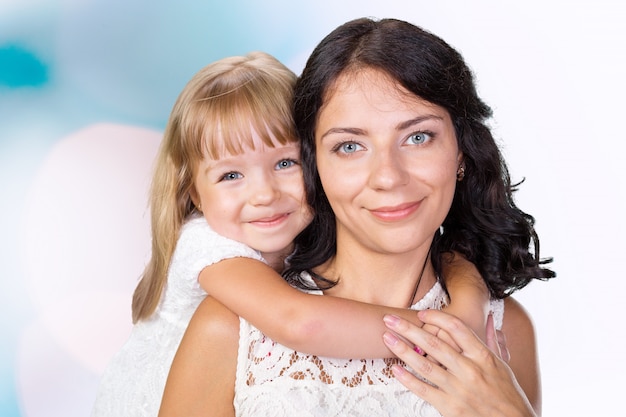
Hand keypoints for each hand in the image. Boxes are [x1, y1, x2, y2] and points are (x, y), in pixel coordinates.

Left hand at [382, 310, 535, 416]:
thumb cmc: (508, 395)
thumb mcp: (503, 365)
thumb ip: (492, 340)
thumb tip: (487, 318)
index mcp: (483, 356)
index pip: (456, 328)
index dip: (436, 317)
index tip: (420, 314)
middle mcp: (469, 370)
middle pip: (434, 344)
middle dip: (409, 329)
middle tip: (389, 319)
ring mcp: (458, 389)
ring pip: (425, 365)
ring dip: (403, 350)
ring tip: (386, 338)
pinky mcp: (450, 408)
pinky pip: (424, 390)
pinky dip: (408, 379)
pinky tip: (395, 370)